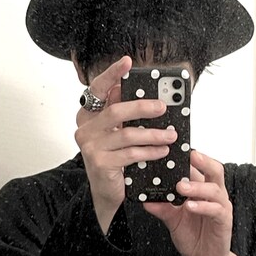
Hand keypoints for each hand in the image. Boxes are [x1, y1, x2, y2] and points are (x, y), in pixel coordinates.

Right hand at [74, 55, 178, 233]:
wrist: (107, 193)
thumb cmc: (115, 159)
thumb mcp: (119, 134)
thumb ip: (125, 115)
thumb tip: (152, 97)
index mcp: (88, 115)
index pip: (98, 89)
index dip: (112, 74)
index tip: (127, 62)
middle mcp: (84, 129)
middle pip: (116, 111)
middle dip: (143, 107)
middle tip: (163, 107)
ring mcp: (90, 147)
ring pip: (127, 134)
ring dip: (153, 134)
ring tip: (171, 134)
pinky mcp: (100, 163)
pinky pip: (131, 153)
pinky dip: (150, 151)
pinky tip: (163, 150)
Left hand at [143, 151, 245, 255]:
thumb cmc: (193, 236)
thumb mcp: (173, 220)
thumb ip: (162, 208)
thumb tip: (144, 199)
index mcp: (203, 190)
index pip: (199, 168)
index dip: (190, 157)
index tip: (176, 148)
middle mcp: (214, 194)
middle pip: (215, 170)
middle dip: (203, 161)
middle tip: (188, 155)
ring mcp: (221, 206)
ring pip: (214, 189)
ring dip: (197, 186)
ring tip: (181, 186)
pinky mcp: (224, 221)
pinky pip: (215, 210)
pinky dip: (203, 206)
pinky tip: (190, 206)